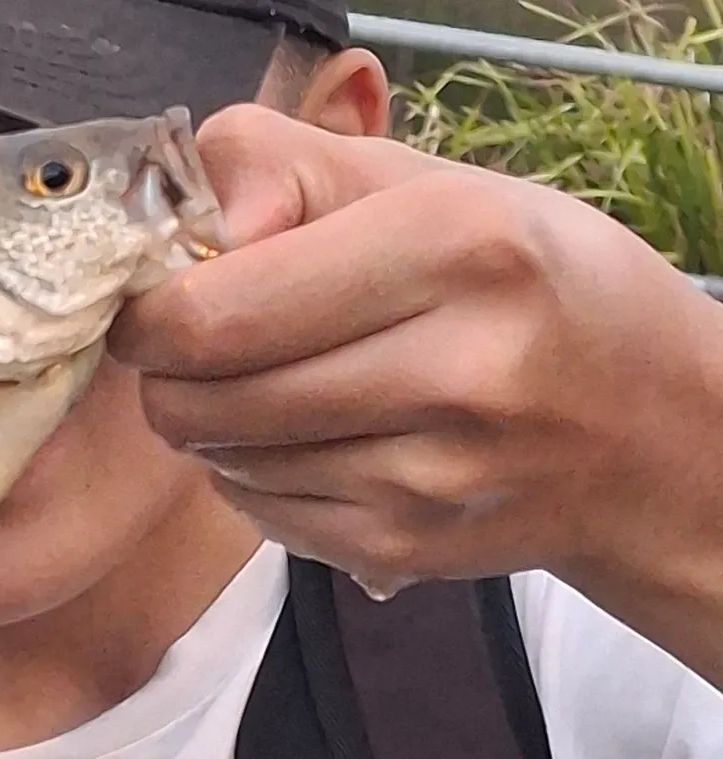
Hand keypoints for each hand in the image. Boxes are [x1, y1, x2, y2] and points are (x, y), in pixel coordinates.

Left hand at [108, 104, 722, 602]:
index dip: (150, 319)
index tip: (151, 308)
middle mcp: (451, 372)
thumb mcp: (425, 183)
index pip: (217, 315)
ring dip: (215, 429)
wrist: (641, 428)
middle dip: (169, 378)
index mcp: (455, 249)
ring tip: (273, 390)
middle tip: (193, 354)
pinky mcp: (402, 551)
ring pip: (226, 464)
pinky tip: (310, 443)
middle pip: (204, 401)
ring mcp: (427, 479)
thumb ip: (286, 173)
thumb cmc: (521, 284)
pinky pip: (262, 516)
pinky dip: (256, 479)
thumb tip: (195, 234)